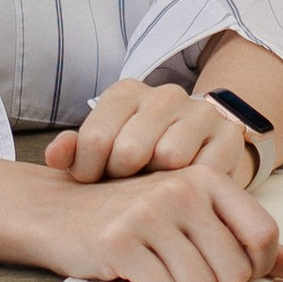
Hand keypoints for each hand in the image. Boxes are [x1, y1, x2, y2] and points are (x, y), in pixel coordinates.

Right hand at [17, 156, 282, 281]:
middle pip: (233, 270)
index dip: (258, 266)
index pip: (264, 233)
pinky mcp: (119, 241)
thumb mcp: (190, 212)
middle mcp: (180, 188)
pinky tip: (132, 267)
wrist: (57, 210)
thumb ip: (245, 238)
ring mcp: (148, 212)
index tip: (236, 270)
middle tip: (181, 265)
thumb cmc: (130, 214)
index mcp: (205, 176)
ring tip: (154, 262)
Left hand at [48, 74, 259, 188]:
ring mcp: (200, 112)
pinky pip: (205, 171)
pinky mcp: (229, 135)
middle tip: (126, 188)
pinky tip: (182, 189)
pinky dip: (191, 188)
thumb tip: (53, 157)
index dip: (88, 171)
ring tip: (154, 187)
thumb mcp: (101, 153)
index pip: (95, 138)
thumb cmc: (139, 158)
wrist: (197, 152)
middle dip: (123, 179)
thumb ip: (73, 152)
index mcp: (126, 92)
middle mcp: (164, 94)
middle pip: (130, 150)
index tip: (94, 181)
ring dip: (159, 183)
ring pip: (170, 158)